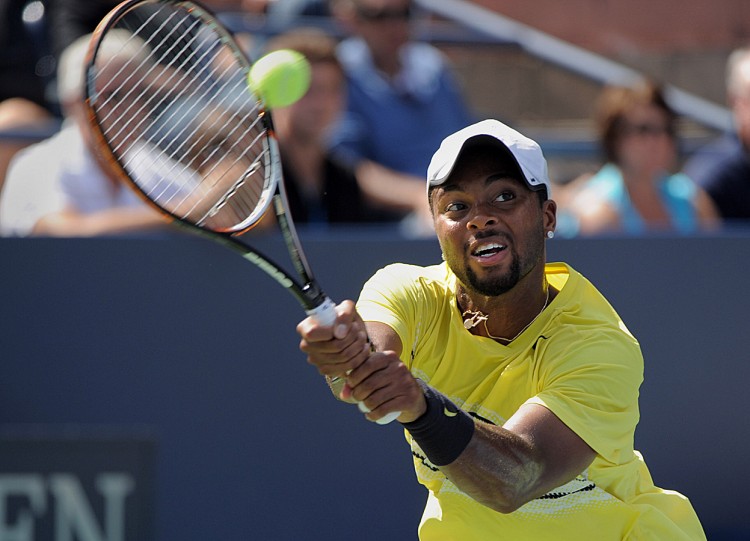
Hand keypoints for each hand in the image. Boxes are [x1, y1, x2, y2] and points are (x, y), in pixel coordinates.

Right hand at [296, 300, 370, 378]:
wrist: (350, 331)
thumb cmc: (344, 317)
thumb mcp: (347, 308)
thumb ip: (344, 314)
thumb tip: (339, 334)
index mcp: (304, 328)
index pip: (312, 334)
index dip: (331, 331)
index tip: (345, 325)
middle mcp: (306, 346)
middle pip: (335, 347)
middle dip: (353, 337)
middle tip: (358, 330)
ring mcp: (315, 360)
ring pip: (343, 358)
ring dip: (358, 346)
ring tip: (361, 336)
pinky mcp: (326, 370)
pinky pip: (346, 367)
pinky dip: (358, 357)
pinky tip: (361, 348)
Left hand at [296, 301, 426, 423]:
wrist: (414, 397)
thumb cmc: (388, 383)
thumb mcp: (375, 376)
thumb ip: (358, 380)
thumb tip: (343, 394)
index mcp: (388, 357)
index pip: (365, 365)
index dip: (354, 377)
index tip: (351, 384)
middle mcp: (398, 367)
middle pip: (369, 384)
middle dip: (357, 394)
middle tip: (356, 398)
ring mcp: (404, 383)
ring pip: (375, 398)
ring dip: (364, 406)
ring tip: (363, 407)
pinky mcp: (408, 398)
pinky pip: (384, 409)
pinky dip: (373, 415)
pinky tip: (370, 416)